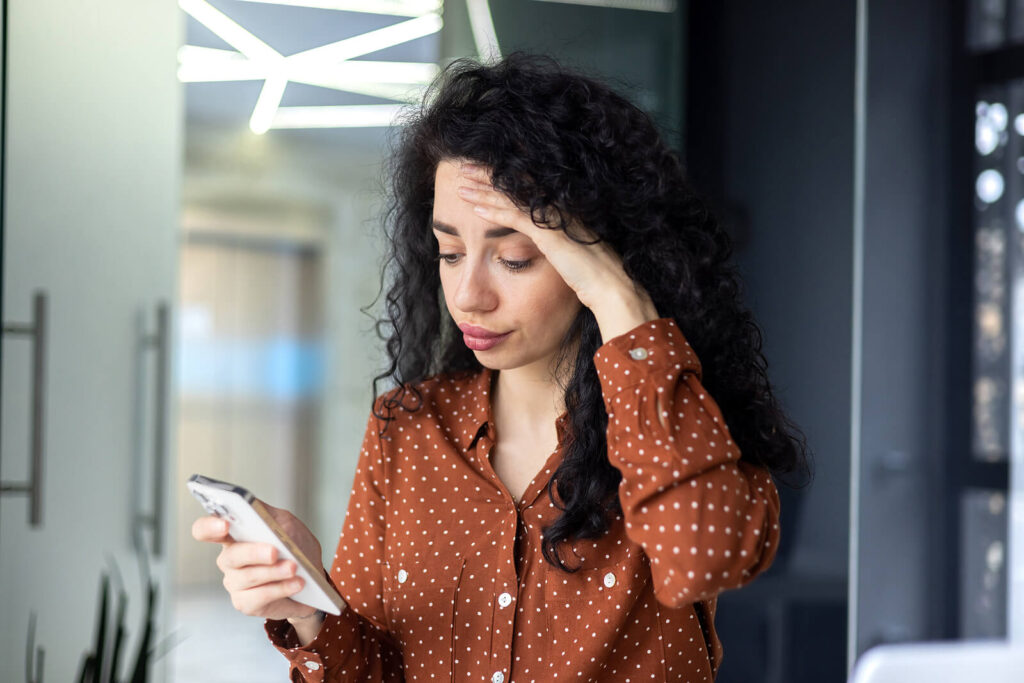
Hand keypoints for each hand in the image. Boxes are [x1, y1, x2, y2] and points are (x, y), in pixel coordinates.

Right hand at [191, 502, 324, 622]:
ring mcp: (235, 582)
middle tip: (274, 552)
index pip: (205, 530)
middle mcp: (229, 559)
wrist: (311, 574)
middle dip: (253, 553)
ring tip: (293, 568)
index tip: (224, 525)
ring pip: (248, 577)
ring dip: (274, 572)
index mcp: (233, 535)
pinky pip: (259, 597)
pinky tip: (297, 583)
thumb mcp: (287, 524)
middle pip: (231, 556)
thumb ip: (273, 519)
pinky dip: (281, 588)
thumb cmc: (294, 547)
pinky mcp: (245, 603)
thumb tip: (263, 520)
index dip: (209, 527)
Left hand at [456, 163, 655, 315]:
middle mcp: (558, 208)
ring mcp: (555, 219)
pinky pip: (516, 218)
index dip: (501, 177)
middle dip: (487, 175)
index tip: (480, 172)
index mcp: (562, 211)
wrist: (611, 289)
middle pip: (515, 186)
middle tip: (464, 167)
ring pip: (512, 199)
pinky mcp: (550, 234)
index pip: (525, 187)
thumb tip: (550, 245)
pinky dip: (494, 212)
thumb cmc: (594, 277)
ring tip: (461, 185)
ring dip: (484, 191)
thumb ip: (558, 243)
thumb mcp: (572, 254)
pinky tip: (475, 209)